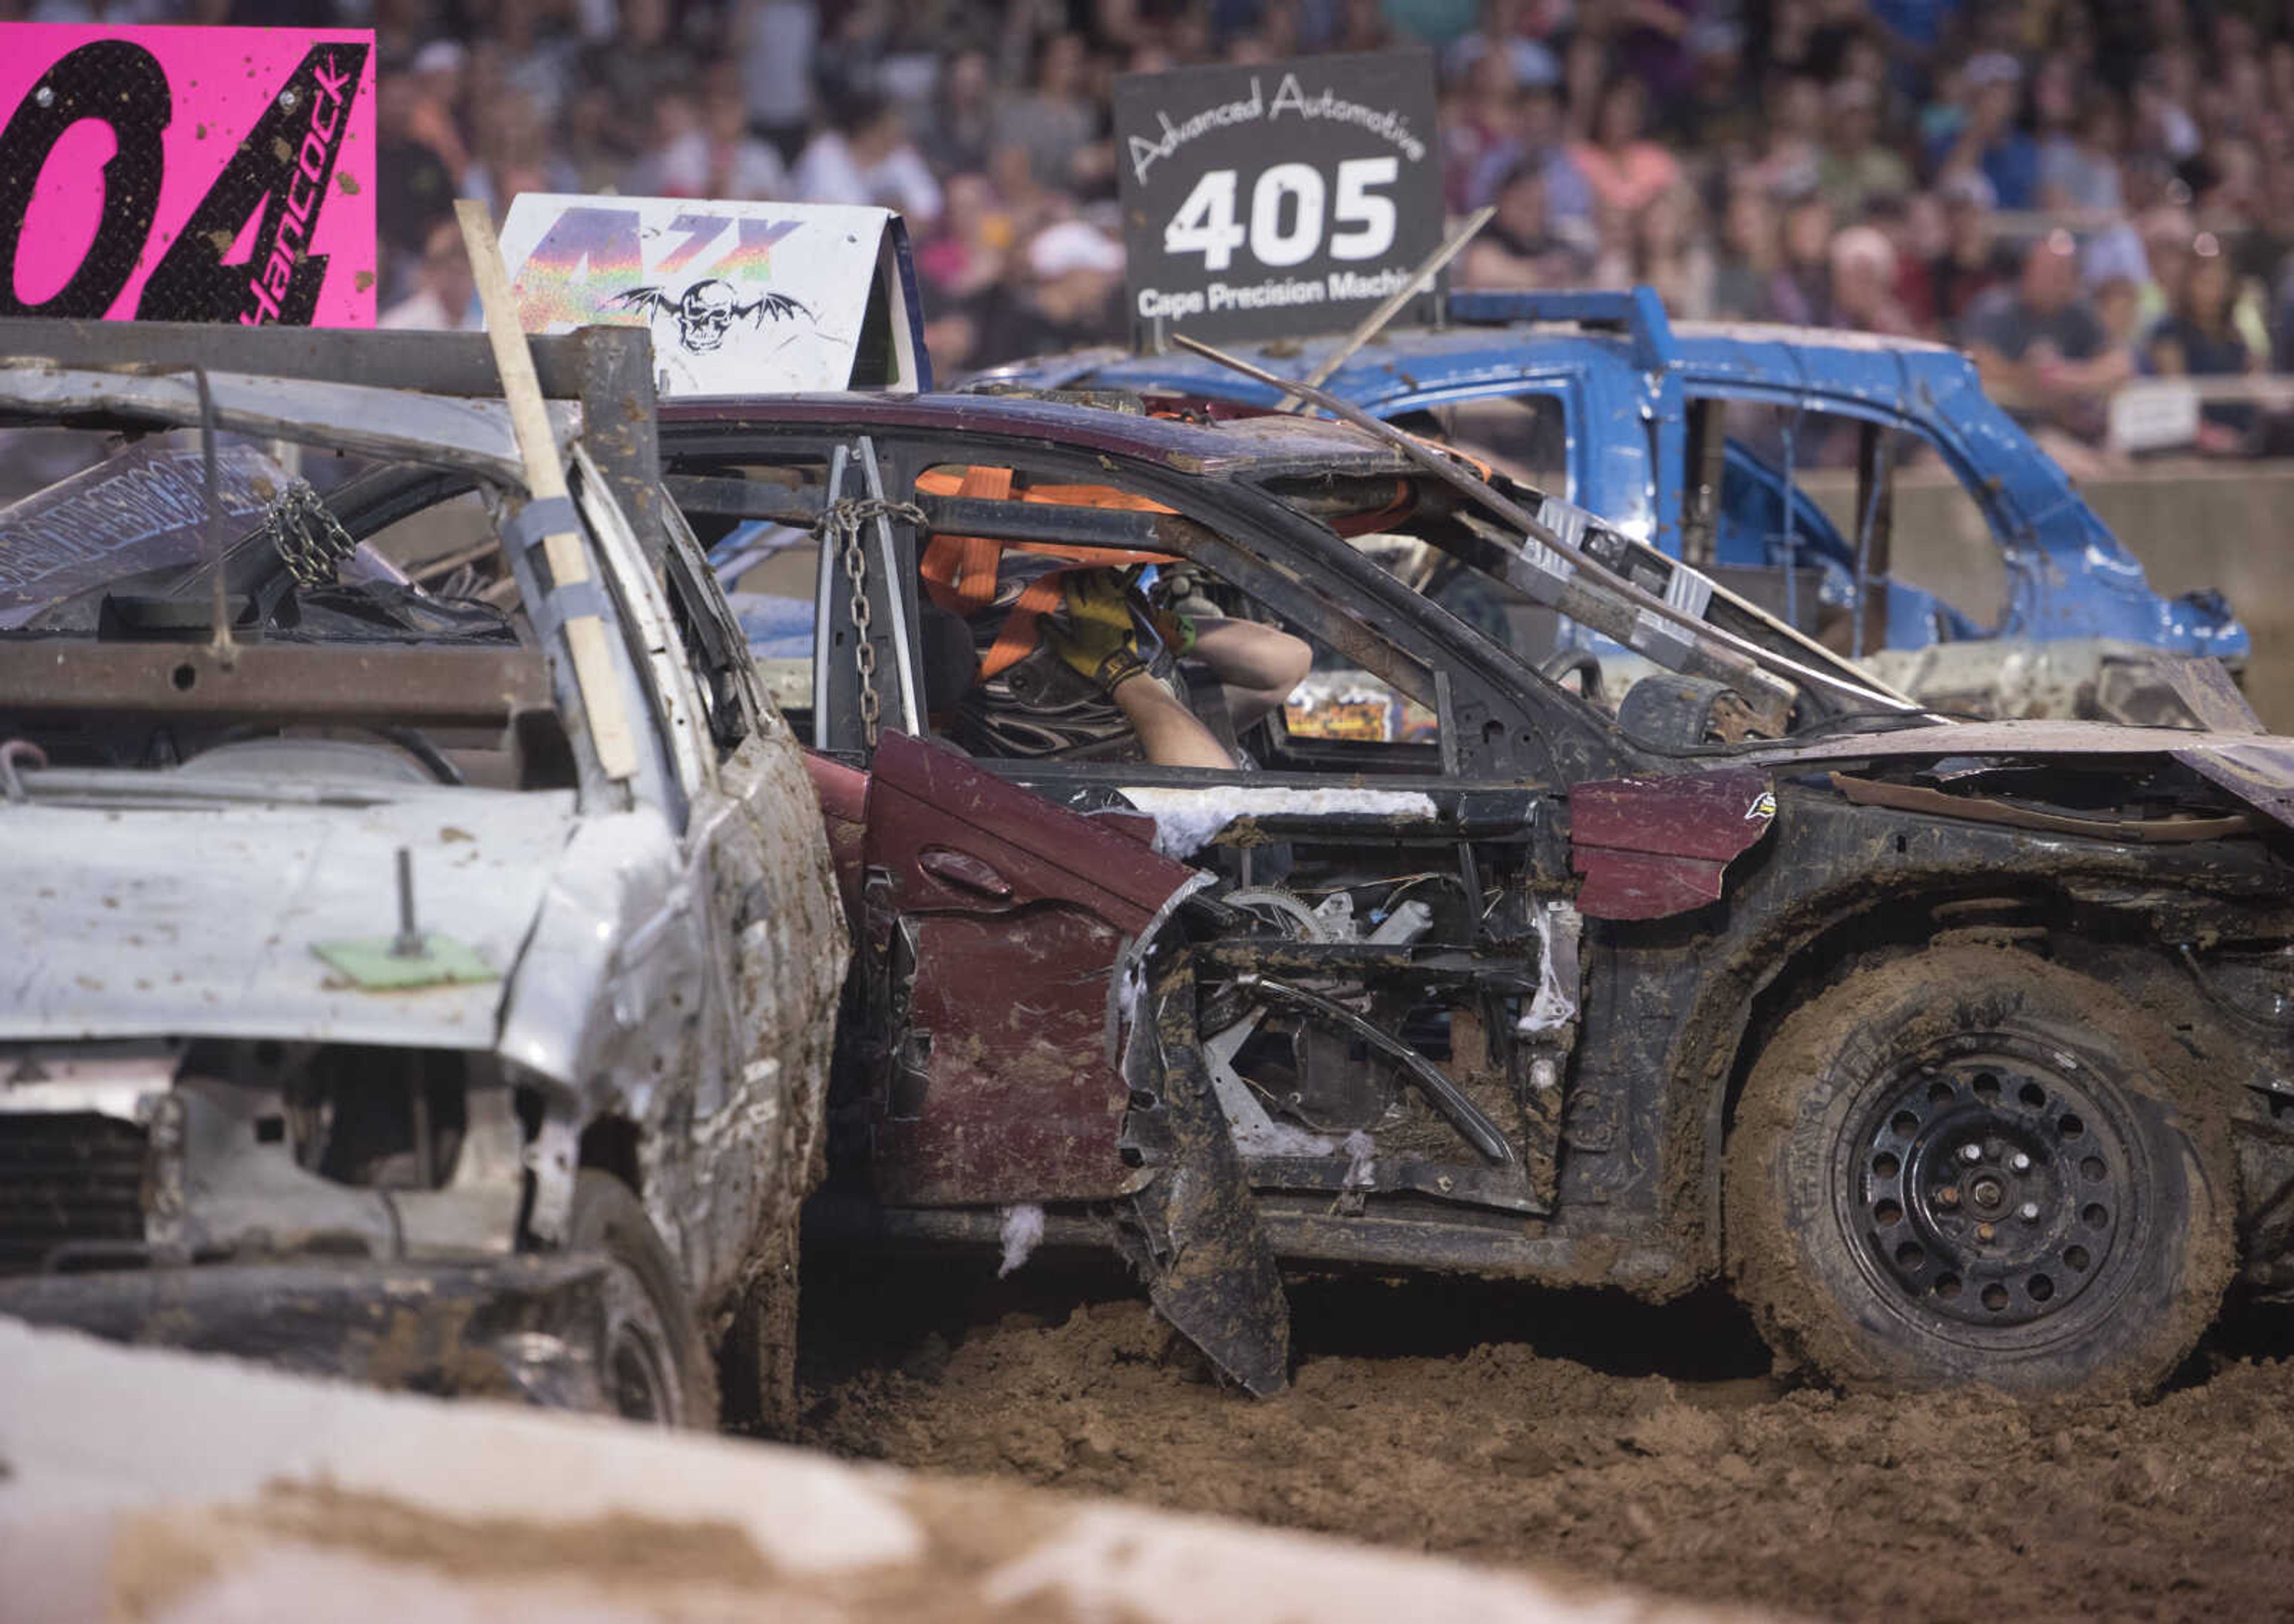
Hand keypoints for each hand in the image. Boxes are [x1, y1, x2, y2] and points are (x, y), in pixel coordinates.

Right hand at [1043, 568, 1148, 690]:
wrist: (1119, 667)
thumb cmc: (1091, 659)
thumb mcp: (1066, 649)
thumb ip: (1051, 631)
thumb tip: (1038, 617)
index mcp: (1080, 611)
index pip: (1071, 586)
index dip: (1066, 578)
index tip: (1064, 576)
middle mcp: (1096, 603)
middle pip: (1087, 579)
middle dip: (1080, 574)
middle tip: (1076, 573)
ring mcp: (1112, 604)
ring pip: (1103, 580)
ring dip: (1096, 574)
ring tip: (1091, 573)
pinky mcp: (1124, 609)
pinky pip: (1116, 589)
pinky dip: (1110, 583)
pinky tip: (1107, 584)